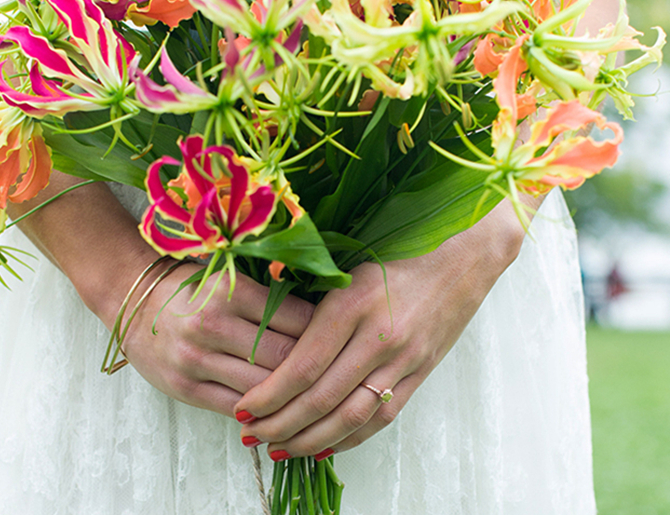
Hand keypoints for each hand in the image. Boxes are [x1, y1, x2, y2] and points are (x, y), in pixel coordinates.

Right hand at [12, 179, 313, 418]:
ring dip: (291, 393)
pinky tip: (282, 409)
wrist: (132, 297)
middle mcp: (213, 324)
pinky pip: (235, 407)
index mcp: (230, 290)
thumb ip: (267, 292)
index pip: (293, 317)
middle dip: (314, 366)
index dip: (323, 330)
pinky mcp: (185, 386)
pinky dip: (262, 411)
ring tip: (316, 392)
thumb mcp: (228, 273)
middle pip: (283, 355)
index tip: (342, 334)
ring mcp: (197, 359)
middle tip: (337, 368)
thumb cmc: (190, 282)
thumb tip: (322, 309)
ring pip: (262, 386)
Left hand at [234, 200, 526, 459]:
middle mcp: (378, 337)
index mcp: (353, 304)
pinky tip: (321, 445)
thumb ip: (311, 300)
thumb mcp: (347, 266)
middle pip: (322, 399)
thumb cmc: (395, 253)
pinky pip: (380, 419)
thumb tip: (262, 326)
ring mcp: (403, 360)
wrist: (460, 257)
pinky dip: (348, 438)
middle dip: (280, 424)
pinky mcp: (419, 374)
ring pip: (350, 417)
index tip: (242, 408)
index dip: (269, 395)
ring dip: (309, 440)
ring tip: (278, 449)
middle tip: (250, 436)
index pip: (303, 366)